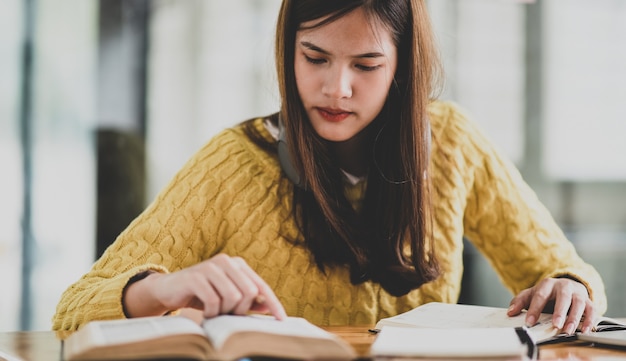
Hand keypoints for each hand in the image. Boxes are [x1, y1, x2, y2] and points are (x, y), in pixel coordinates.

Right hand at [124, 253, 286, 319]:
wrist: (168, 290)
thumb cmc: (201, 294)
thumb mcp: (226, 297)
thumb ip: (247, 300)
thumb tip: (267, 307)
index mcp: (237, 264)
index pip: (261, 285)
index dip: (273, 303)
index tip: (282, 319)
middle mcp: (226, 261)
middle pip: (250, 292)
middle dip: (240, 310)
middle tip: (227, 315)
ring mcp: (211, 267)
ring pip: (233, 297)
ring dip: (224, 311)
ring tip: (214, 312)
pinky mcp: (196, 277)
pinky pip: (214, 301)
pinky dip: (211, 312)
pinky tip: (205, 313)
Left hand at [507, 277, 595, 334]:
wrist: (565, 285)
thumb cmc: (547, 292)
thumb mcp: (532, 294)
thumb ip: (520, 301)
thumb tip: (510, 311)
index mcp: (547, 284)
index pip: (540, 296)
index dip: (534, 309)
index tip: (530, 322)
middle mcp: (564, 286)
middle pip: (563, 297)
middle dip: (560, 311)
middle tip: (556, 325)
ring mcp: (577, 293)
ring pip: (579, 303)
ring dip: (574, 318)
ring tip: (568, 330)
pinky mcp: (588, 301)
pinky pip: (592, 310)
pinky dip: (589, 320)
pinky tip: (584, 329)